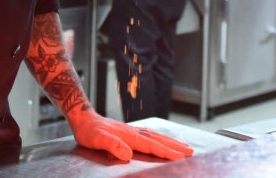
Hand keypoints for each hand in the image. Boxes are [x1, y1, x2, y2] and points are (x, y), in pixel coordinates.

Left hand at [68, 110, 193, 161]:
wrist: (84, 118)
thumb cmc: (89, 131)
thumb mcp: (97, 140)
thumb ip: (113, 145)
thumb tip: (128, 154)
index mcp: (129, 136)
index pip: (151, 146)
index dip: (166, 152)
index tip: (180, 157)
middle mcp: (135, 132)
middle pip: (159, 140)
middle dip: (175, 147)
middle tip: (191, 152)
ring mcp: (134, 130)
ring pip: (157, 136)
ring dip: (172, 142)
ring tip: (185, 146)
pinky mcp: (132, 131)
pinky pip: (152, 134)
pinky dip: (162, 138)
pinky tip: (165, 140)